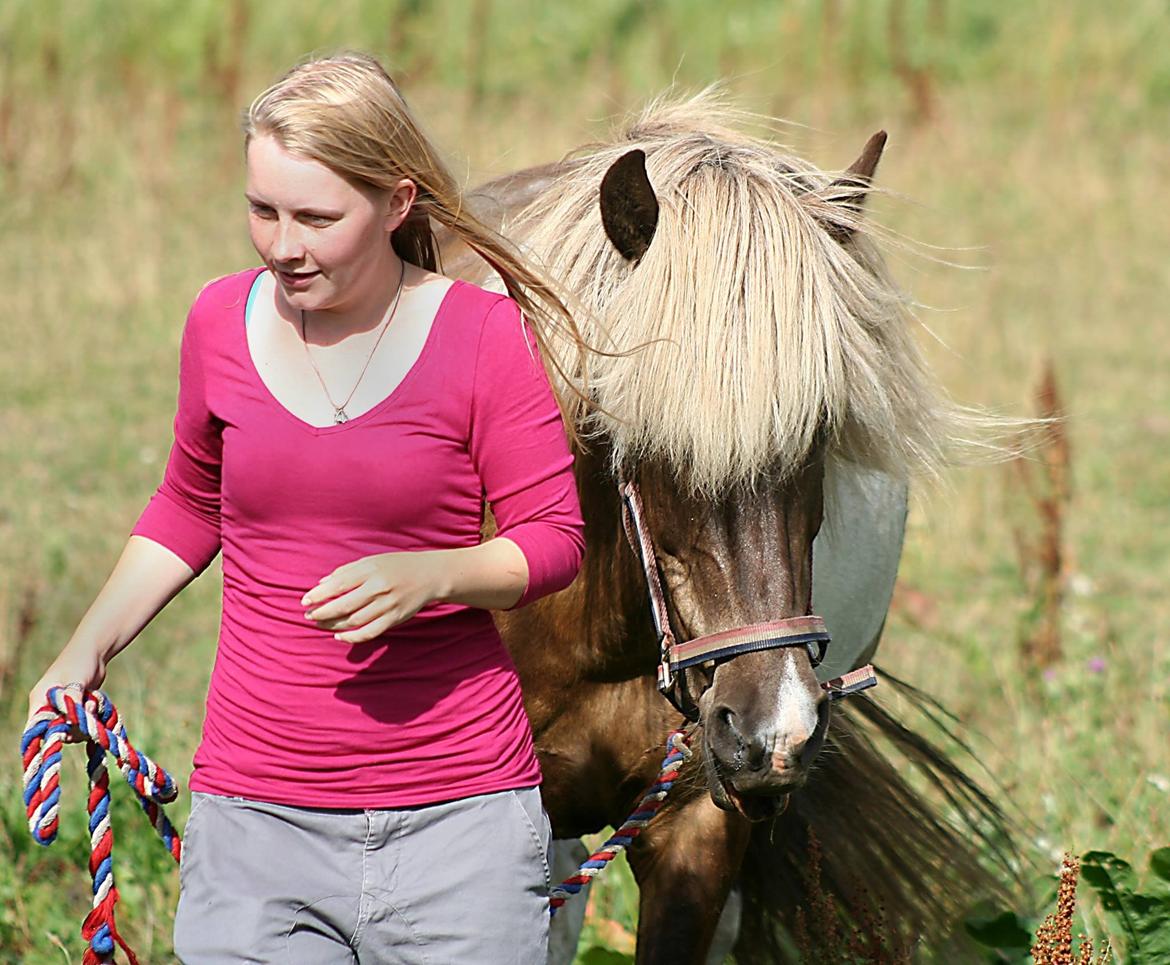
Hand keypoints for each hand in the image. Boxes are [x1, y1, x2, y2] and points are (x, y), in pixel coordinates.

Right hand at [26, 648, 106, 725]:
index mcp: (39, 700)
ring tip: (92, 705)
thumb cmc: (80, 662)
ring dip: (84, 722)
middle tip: (86, 717)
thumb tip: (71, 722)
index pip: (36, 726)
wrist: (95, 651)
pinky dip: (90, 717)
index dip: (49, 734)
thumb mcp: (76, 682)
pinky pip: (82, 722)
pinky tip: (95, 704)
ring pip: (72, 728)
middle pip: (56, 731)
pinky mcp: (76, 708)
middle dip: (73, 728)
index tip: (66, 732)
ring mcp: (62, 708)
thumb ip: (72, 702)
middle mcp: (48, 706)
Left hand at [301, 551, 448, 642]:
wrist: (430, 575)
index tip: (304, 601)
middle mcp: (379, 587)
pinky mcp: (396, 618)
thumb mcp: (372, 561)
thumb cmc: (396, 566)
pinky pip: (370, 632)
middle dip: (322, 612)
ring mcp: (388, 604)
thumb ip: (346, 572)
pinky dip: (353, 637)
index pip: (339, 584)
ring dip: (333, 624)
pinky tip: (339, 636)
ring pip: (354, 620)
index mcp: (371, 570)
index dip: (319, 595)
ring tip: (320, 624)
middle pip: (344, 605)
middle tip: (309, 616)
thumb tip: (321, 585)